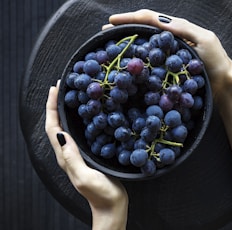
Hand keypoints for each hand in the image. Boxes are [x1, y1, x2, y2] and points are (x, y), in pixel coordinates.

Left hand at [45, 81, 127, 229]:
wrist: (111, 205)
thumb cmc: (100, 193)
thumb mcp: (84, 176)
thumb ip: (71, 157)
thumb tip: (60, 133)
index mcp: (64, 156)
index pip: (52, 127)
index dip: (51, 108)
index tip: (55, 89)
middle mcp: (68, 153)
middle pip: (56, 124)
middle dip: (56, 105)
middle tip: (62, 87)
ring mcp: (78, 153)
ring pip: (67, 127)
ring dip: (65, 110)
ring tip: (72, 95)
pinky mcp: (88, 154)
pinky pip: (79, 132)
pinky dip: (79, 120)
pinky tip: (88, 113)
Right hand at [104, 9, 231, 95]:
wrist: (224, 83)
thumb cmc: (217, 62)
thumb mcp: (205, 40)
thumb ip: (184, 30)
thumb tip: (161, 23)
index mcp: (177, 29)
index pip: (150, 19)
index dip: (130, 18)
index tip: (112, 22)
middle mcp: (170, 40)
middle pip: (143, 30)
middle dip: (124, 29)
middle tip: (105, 34)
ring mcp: (169, 55)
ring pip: (145, 46)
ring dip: (128, 44)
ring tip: (112, 47)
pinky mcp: (169, 69)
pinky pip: (151, 63)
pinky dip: (138, 62)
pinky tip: (130, 65)